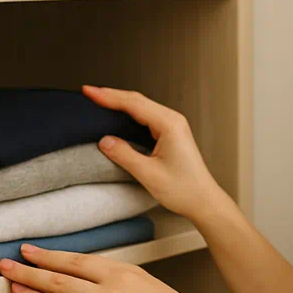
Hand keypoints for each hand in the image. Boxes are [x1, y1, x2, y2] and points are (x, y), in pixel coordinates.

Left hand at [0, 245, 224, 292]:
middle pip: (64, 268)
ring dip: (28, 278)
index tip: (35, 251)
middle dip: (34, 263)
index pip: (81, 260)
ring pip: (56, 285)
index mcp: (125, 270)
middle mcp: (111, 280)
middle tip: (11, 257)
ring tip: (7, 273)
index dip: (54, 255)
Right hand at [83, 85, 231, 222]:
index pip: (133, 104)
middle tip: (89, 92)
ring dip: (120, 102)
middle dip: (112, 95)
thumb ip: (124, 155)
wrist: (203, 200)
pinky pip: (147, 116)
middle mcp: (173, 120)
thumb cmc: (184, 189)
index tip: (89, 92)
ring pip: (142, 106)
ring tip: (99, 99)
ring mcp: (173, 125)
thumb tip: (104, 141)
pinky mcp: (171, 133)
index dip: (109, 97)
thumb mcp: (149, 174)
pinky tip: (118, 114)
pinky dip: (129, 112)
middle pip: (137, 100)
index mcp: (169, 125)